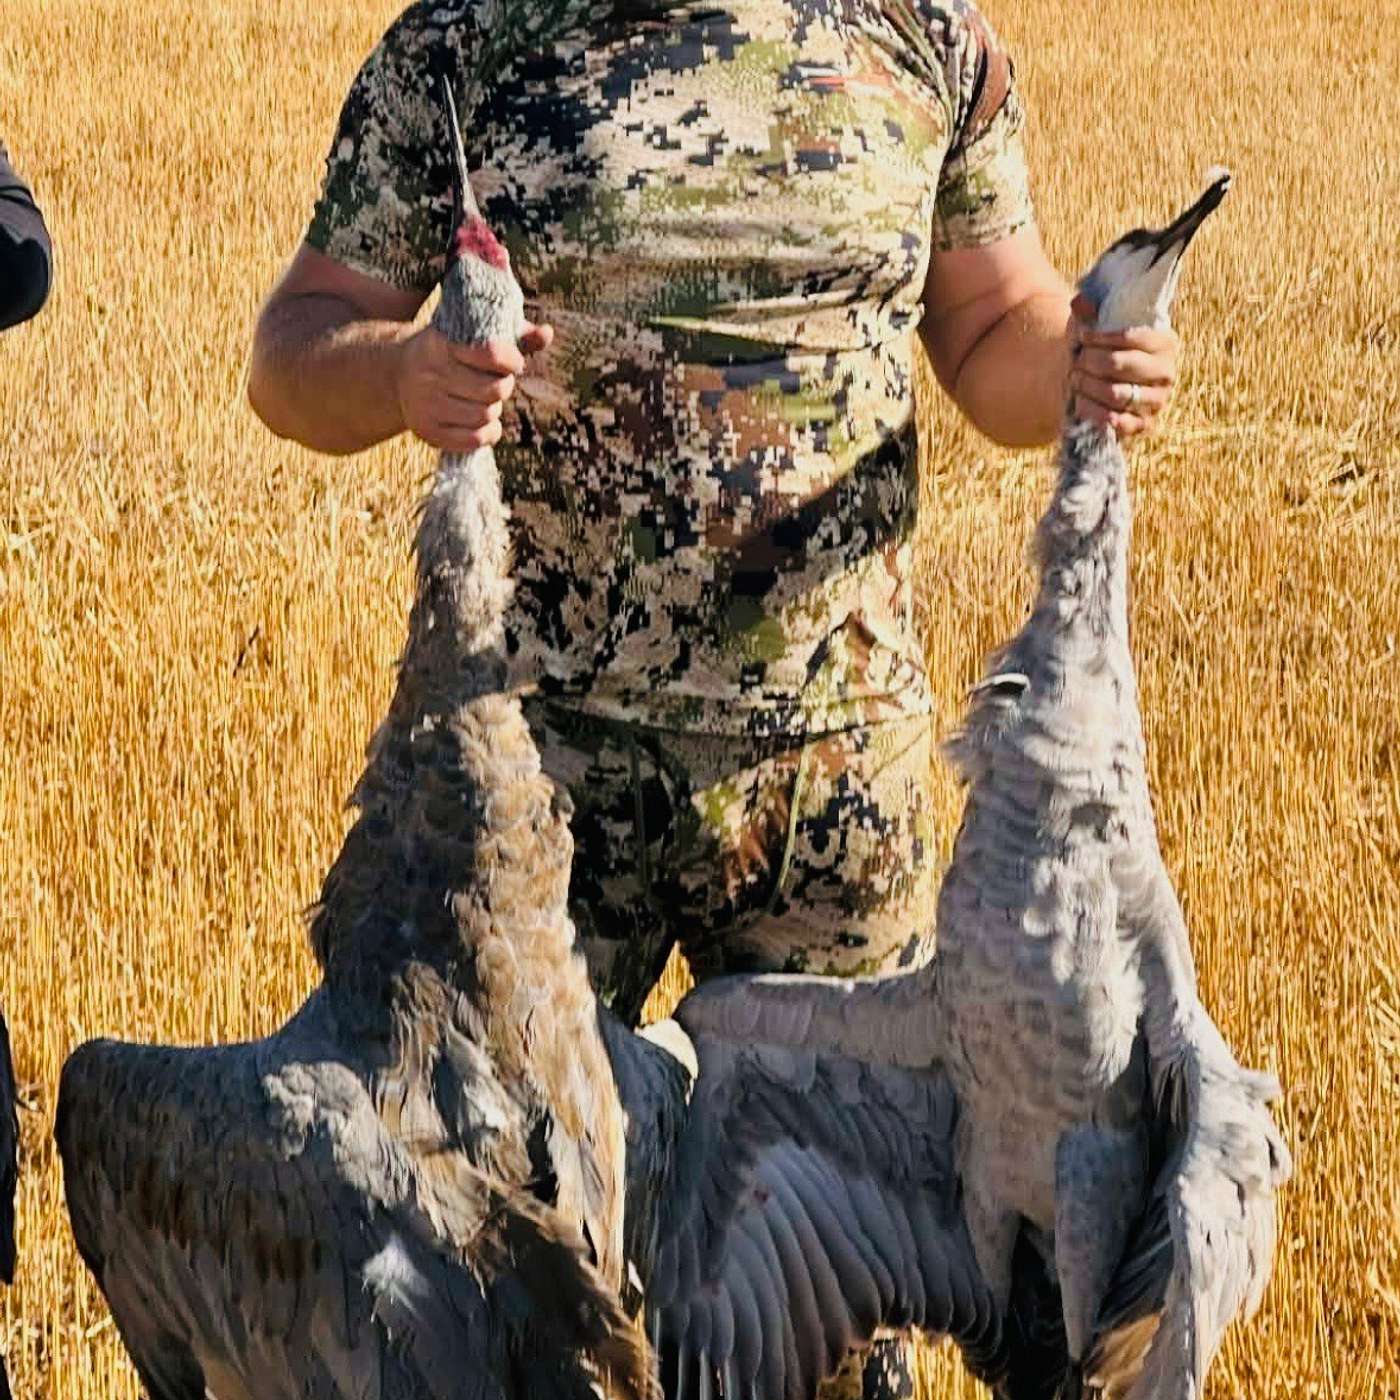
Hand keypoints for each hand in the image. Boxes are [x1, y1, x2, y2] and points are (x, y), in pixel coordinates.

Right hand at [394, 321, 553, 451]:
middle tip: (497, 382)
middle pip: (495, 390)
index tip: (513, 362)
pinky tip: (484, 421)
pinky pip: (476, 439)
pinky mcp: (428, 432)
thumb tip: (547, 333)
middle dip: (504, 386)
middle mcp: (430, 374)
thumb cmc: (449, 352)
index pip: (492, 353)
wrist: (397, 378)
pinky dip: (489, 432)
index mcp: (441, 342)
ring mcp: (426, 405)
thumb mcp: (472, 334)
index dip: (512, 360)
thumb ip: (513, 333)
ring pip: (487, 415)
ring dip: (494, 409)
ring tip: (483, 400)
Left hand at [1067, 293, 1178, 438]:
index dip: (1098, 337)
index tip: (1081, 336)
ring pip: (1115, 394)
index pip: (1129, 337)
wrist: (1093, 384)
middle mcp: (1166, 372)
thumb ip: (1087, 310)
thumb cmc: (1097, 349)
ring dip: (1086, 386)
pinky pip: (1116, 422)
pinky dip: (1091, 412)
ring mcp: (1157, 401)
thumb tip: (1081, 303)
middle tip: (1076, 361)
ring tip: (1075, 379)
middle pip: (1117, 364)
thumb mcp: (1093, 325)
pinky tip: (1080, 402)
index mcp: (1163, 342)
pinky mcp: (1143, 425)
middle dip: (1088, 362)